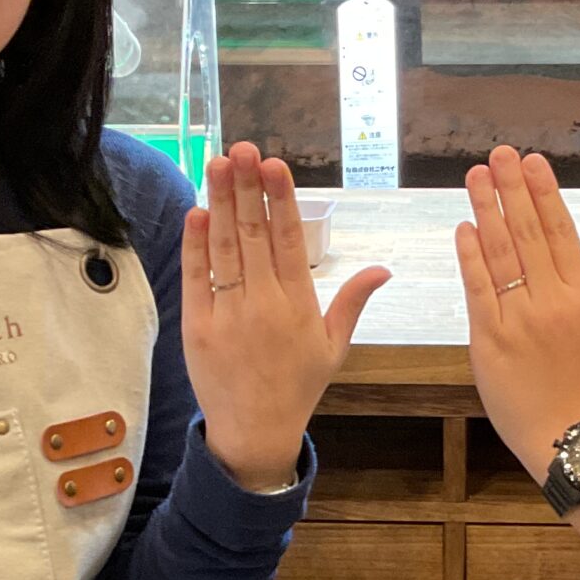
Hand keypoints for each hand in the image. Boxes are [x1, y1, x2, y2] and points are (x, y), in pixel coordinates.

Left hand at [183, 144, 389, 488]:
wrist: (255, 431)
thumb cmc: (297, 386)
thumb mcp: (333, 346)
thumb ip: (353, 301)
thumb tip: (382, 269)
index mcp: (300, 306)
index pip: (290, 241)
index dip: (282, 200)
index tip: (276, 166)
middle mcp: (265, 306)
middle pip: (254, 235)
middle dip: (247, 188)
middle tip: (242, 149)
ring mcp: (229, 315)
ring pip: (224, 248)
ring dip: (219, 203)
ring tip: (217, 164)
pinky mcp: (198, 327)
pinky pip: (197, 278)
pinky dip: (196, 244)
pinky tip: (198, 212)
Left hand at [456, 145, 579, 475]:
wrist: (568, 438)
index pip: (561, 233)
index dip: (545, 194)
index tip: (533, 162)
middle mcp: (553, 302)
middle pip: (529, 233)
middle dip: (512, 189)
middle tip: (499, 153)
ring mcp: (520, 320)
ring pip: (501, 254)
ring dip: (487, 210)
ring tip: (476, 175)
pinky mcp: (490, 339)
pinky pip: (479, 289)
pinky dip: (470, 256)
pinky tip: (464, 227)